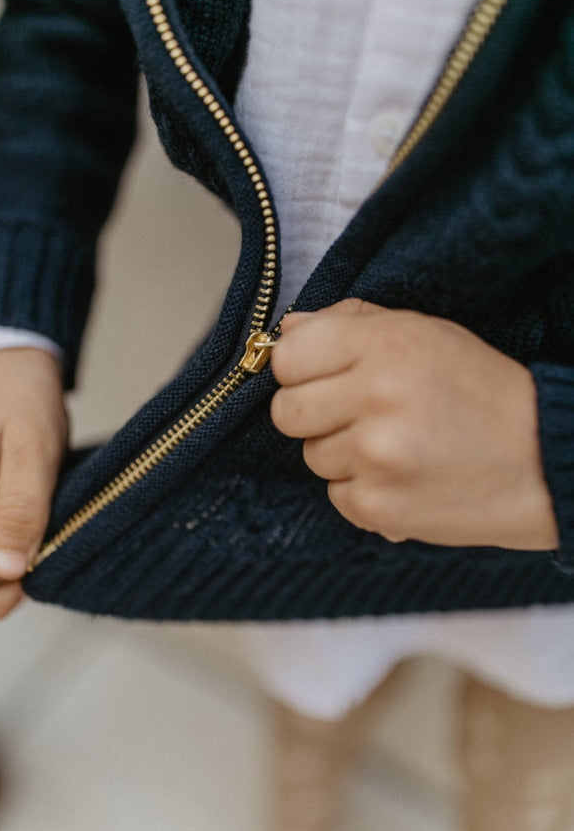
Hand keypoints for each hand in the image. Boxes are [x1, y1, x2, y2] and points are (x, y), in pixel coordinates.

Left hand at [270, 300, 557, 549]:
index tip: (322, 376)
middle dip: (313, 413)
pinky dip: (362, 490)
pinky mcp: (378, 507)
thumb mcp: (424, 333)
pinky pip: (335, 495)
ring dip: (342, 454)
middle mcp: (375, 396)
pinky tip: (403, 476)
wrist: (542, 461)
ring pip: (311, 456)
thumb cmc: (481, 391)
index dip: (300, 369)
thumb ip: (351, 323)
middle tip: (358, 414)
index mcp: (386, 344)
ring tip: (395, 446)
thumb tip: (287, 330)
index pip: (287, 356)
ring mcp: (375, 456)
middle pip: (286, 411)